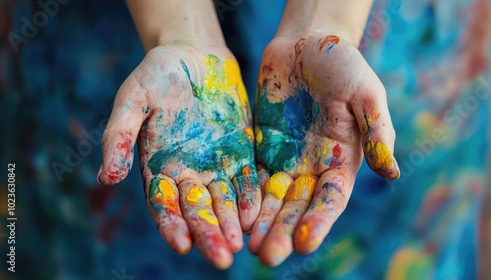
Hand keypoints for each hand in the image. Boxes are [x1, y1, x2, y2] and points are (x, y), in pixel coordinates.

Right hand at [98, 43, 260, 268]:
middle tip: (222, 258)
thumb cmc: (157, 73)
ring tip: (242, 244)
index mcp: (158, 166)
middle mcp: (188, 172)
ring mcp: (216, 164)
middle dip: (209, 234)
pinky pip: (247, 178)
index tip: (182, 244)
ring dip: (233, 222)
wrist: (194, 54)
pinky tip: (258, 214)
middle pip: (198, 210)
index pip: (164, 204)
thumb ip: (119, 135)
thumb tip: (108, 177)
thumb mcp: (132, 99)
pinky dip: (251, 196)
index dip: (172, 224)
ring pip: (224, 200)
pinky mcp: (240, 152)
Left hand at [249, 34, 399, 265]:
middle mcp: (313, 166)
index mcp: (341, 160)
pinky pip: (252, 176)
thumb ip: (377, 130)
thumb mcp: (366, 93)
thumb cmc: (343, 64)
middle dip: (282, 230)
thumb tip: (392, 172)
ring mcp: (286, 158)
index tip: (305, 243)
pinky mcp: (262, 146)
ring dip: (261, 222)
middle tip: (267, 256)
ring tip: (247, 245)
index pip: (330, 199)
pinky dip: (245, 196)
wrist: (306, 43)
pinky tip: (235, 214)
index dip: (318, 221)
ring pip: (272, 198)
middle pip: (297, 206)